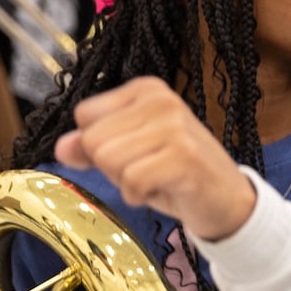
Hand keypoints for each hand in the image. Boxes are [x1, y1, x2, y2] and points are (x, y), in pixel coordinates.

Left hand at [54, 77, 257, 240]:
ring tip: (157, 179)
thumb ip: (93, 147)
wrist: (228, 201)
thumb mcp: (130, 155)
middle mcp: (161, 99)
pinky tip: (164, 190)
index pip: (85, 116)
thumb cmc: (177, 174)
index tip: (134, 153)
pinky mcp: (184, 156)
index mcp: (146, 89)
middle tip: (147, 170)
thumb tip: (61, 147)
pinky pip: (131, 181)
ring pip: (108, 159)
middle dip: (112, 167)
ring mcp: (175, 126)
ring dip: (126, 182)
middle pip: (93, 140)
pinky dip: (140, 196)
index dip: (99, 145)